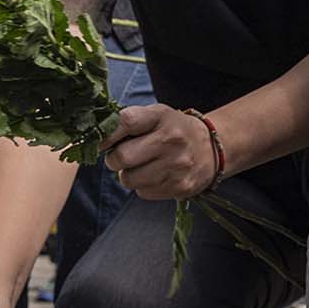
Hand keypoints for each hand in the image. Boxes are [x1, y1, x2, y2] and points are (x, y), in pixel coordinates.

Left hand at [101, 105, 215, 199]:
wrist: (213, 149)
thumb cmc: (174, 130)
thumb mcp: (157, 115)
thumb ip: (128, 121)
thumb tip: (95, 138)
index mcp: (162, 117)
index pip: (124, 122)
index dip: (106, 135)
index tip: (102, 142)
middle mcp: (171, 141)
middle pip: (121, 158)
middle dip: (114, 159)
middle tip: (121, 157)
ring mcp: (176, 166)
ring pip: (128, 179)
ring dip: (129, 175)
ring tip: (143, 166)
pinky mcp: (179, 187)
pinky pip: (142, 192)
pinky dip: (143, 186)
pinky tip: (156, 175)